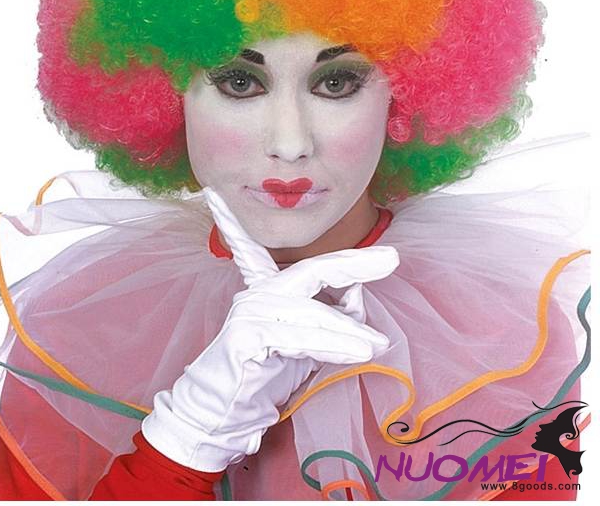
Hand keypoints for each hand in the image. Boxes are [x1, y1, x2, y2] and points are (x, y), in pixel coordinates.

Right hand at [141, 188, 398, 471]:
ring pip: (311, 310)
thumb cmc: (266, 376)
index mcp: (267, 289)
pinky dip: (331, 344)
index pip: (256, 249)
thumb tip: (356, 295)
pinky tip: (355, 353)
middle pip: (311, 269)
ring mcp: (251, 312)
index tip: (218, 194)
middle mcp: (257, 294)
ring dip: (348, 329)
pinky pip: (299, 336)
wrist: (223, 416)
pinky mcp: (247, 336)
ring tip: (376, 345)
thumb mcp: (307, 342)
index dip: (238, 221)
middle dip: (353, 263)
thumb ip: (330, 316)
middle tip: (392, 259)